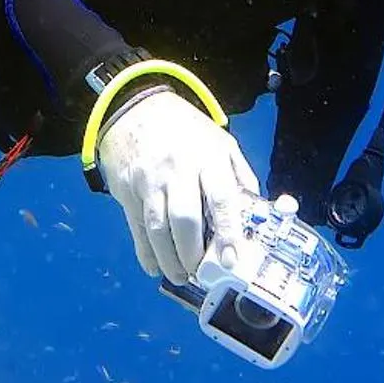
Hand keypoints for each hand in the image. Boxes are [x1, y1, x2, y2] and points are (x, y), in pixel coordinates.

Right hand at [94, 87, 259, 285]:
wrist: (135, 107)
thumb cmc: (185, 130)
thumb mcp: (220, 142)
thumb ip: (239, 176)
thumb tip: (256, 211)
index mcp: (208, 157)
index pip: (220, 198)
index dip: (227, 232)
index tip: (231, 260)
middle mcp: (177, 169)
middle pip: (184, 219)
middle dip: (193, 254)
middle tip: (201, 274)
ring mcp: (148, 180)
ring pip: (158, 228)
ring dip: (170, 259)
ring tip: (180, 275)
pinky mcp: (127, 189)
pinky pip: (137, 227)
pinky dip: (145, 252)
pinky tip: (155, 267)